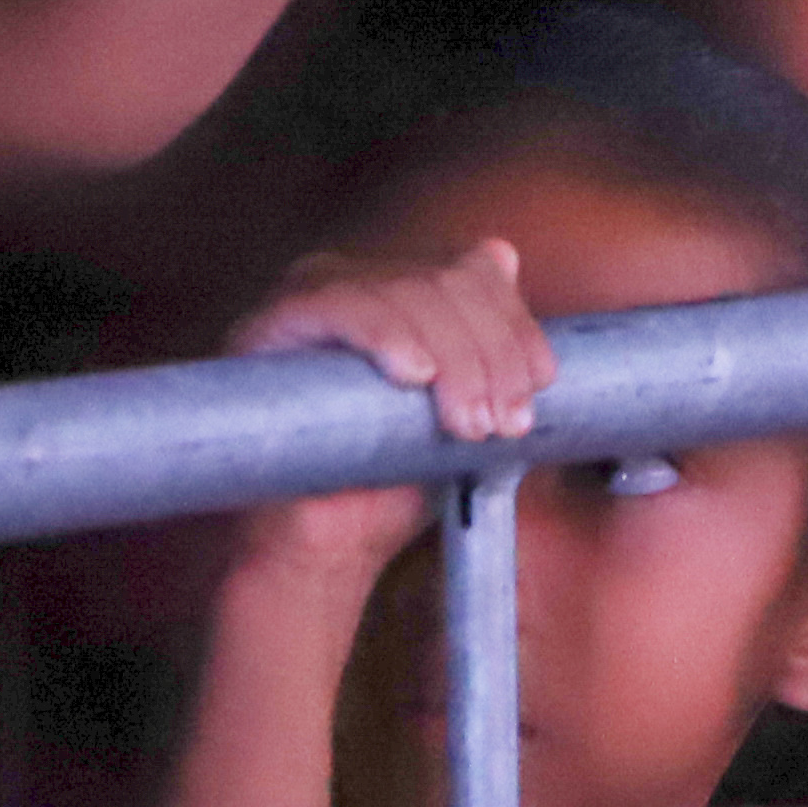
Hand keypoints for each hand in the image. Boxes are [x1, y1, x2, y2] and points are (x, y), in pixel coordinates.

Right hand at [224, 238, 550, 586]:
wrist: (327, 549)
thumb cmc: (393, 479)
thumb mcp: (461, 409)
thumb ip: (487, 349)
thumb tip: (504, 257)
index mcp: (402, 291)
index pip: (473, 271)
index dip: (514, 324)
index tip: (540, 386)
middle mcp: (354, 280)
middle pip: (443, 280)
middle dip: (488, 353)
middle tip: (504, 422)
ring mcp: (307, 299)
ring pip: (400, 291)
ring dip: (451, 359)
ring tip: (467, 424)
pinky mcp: (267, 327)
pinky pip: (335, 306)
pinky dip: (385, 335)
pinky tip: (413, 376)